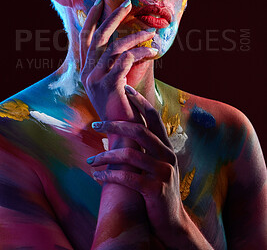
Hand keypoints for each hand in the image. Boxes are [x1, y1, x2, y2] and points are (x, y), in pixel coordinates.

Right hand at [79, 0, 157, 125]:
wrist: (123, 135)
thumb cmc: (122, 109)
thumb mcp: (114, 84)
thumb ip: (113, 65)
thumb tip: (124, 46)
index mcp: (86, 71)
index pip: (85, 38)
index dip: (91, 19)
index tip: (100, 2)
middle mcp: (87, 74)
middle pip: (97, 37)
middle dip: (112, 17)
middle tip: (128, 3)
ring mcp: (96, 80)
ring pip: (115, 47)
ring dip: (136, 37)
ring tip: (152, 33)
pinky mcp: (110, 86)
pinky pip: (126, 60)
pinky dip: (140, 53)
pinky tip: (153, 52)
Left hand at [88, 87, 183, 247]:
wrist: (172, 221)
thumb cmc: (157, 189)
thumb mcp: (156, 165)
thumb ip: (146, 148)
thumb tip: (126, 130)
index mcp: (166, 146)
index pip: (153, 117)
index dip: (140, 101)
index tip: (126, 89)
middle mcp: (167, 155)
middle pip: (139, 130)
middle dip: (115, 124)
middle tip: (95, 124)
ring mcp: (162, 172)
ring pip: (129, 155)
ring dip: (106, 156)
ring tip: (91, 160)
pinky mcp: (155, 190)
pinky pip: (127, 178)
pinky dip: (109, 176)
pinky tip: (97, 176)